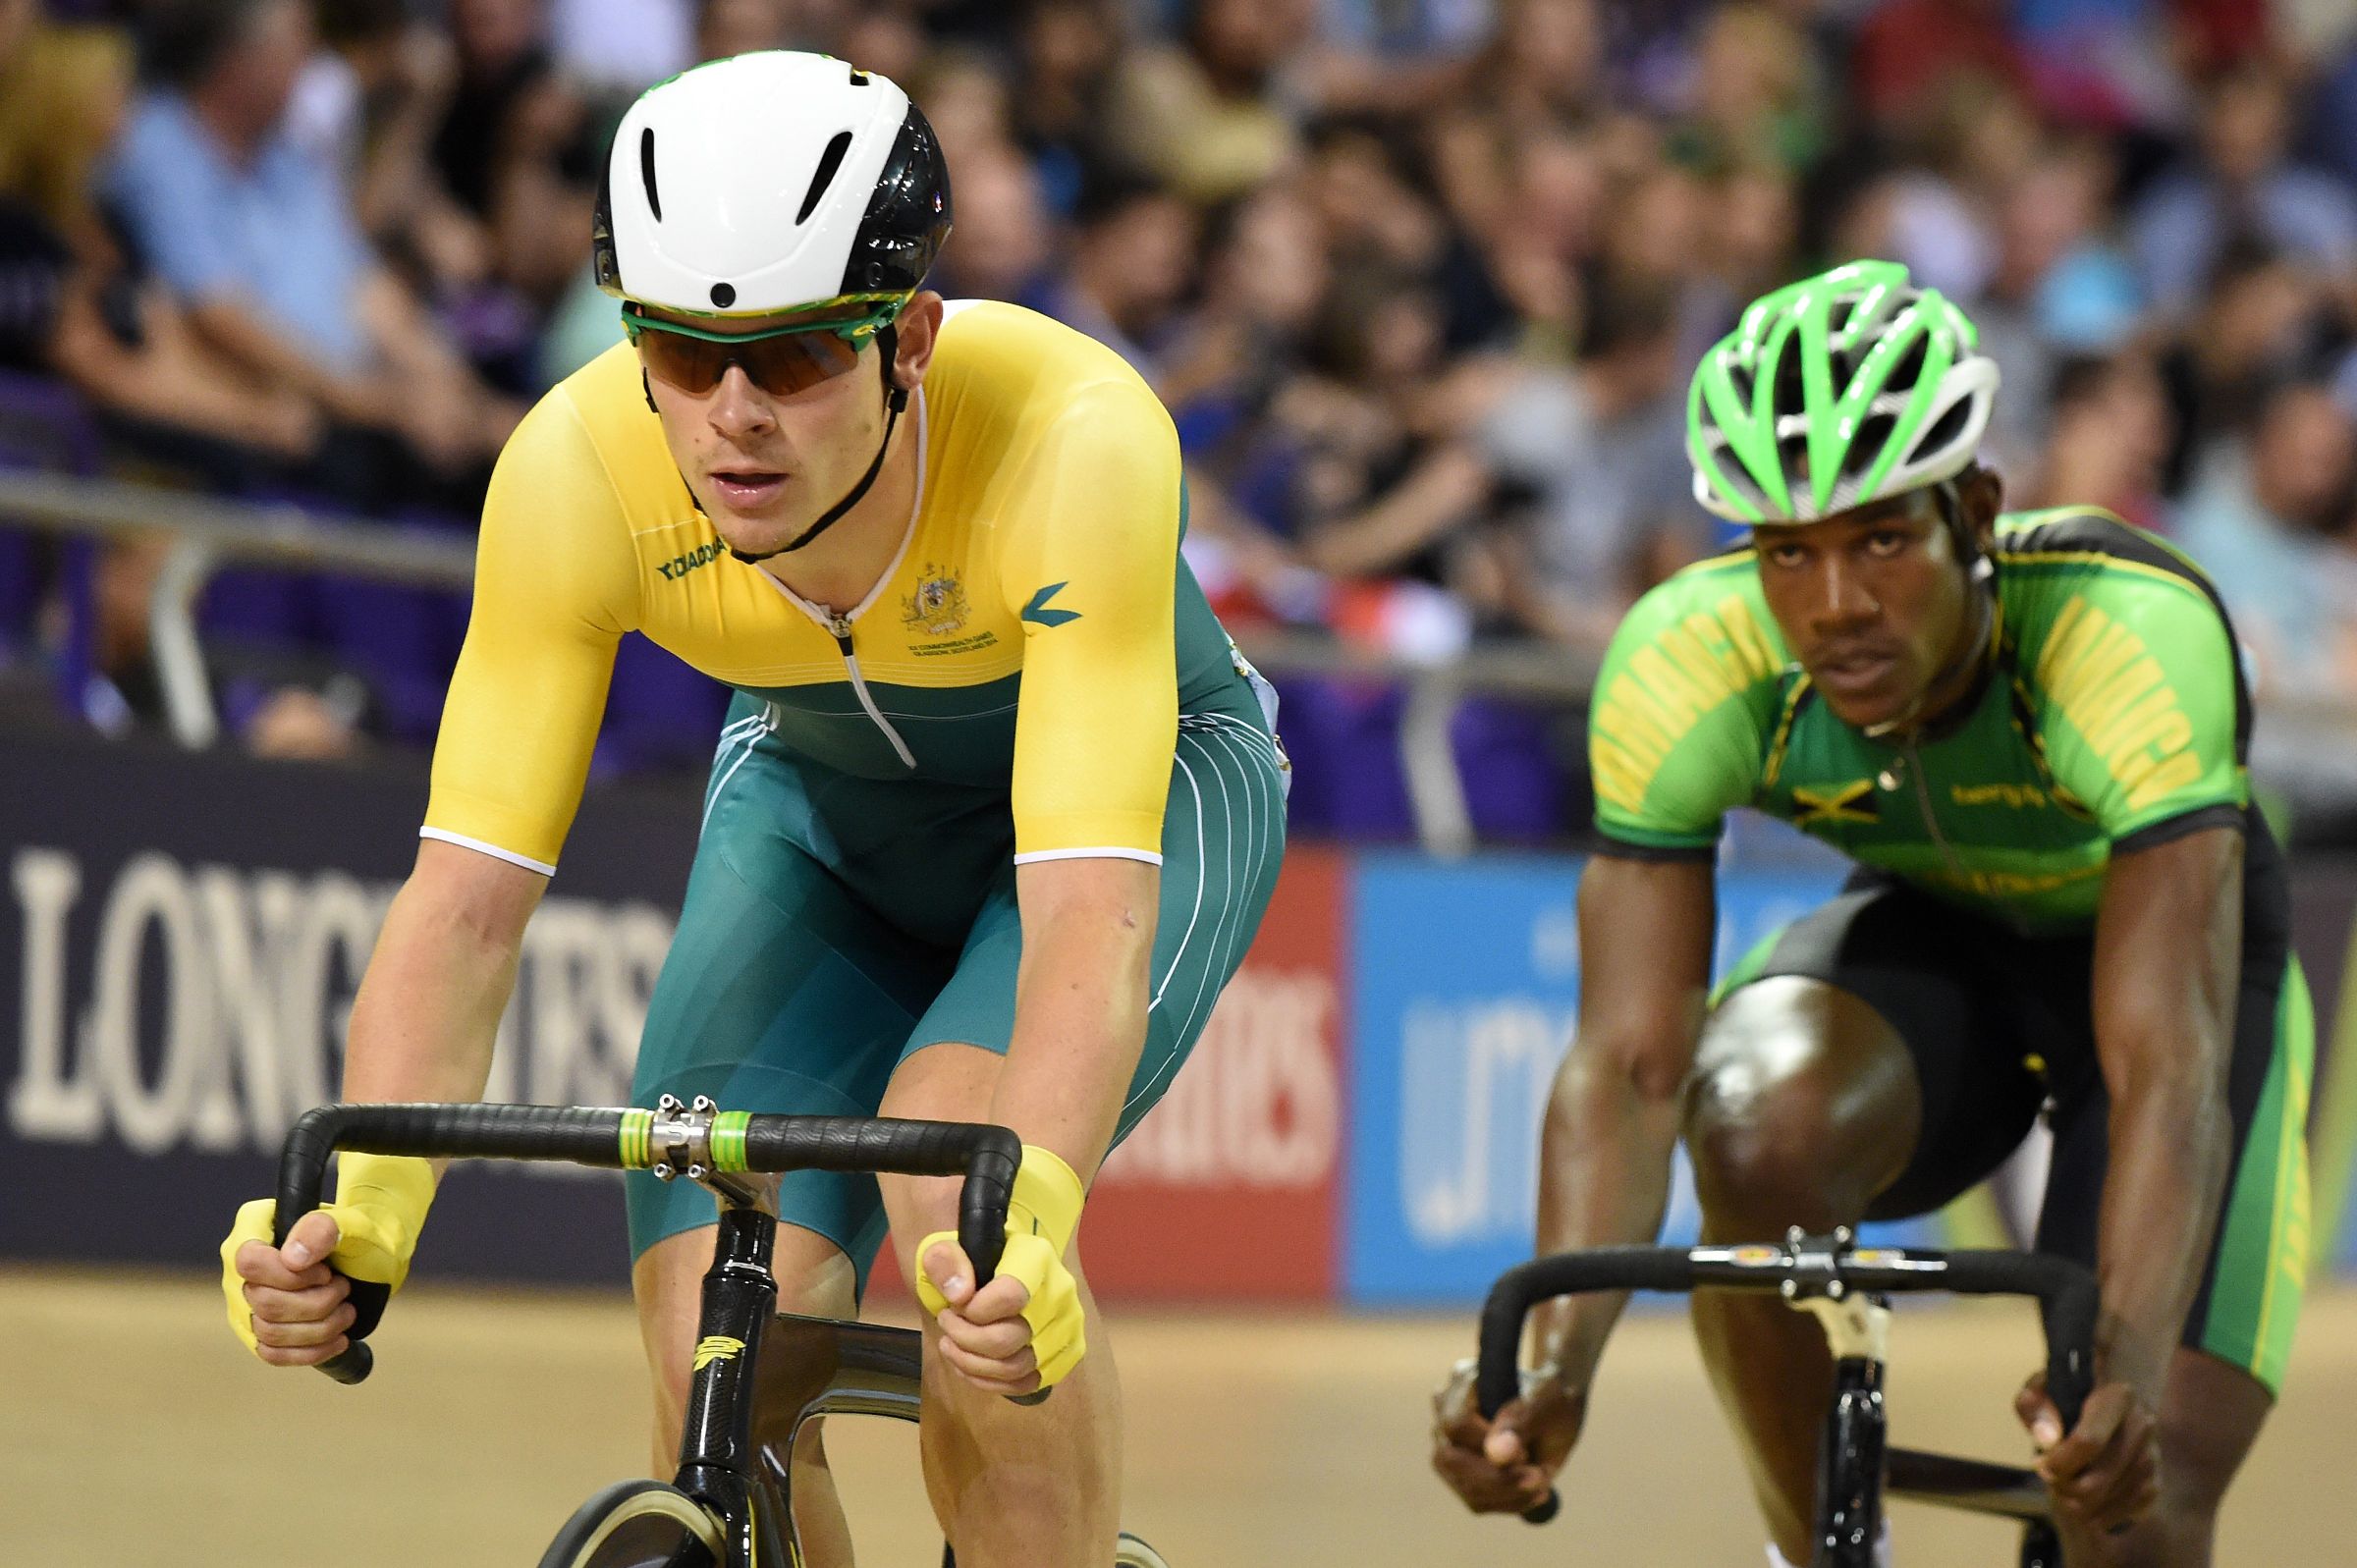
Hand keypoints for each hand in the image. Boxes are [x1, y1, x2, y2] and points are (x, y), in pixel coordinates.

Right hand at [222, 1202, 354, 1366]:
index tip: (326, 1273)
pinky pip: (272, 1354)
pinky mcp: (259, 1334)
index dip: (290, 1277)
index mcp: (254, 1229)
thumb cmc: (358, 1235)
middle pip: (264, 1303)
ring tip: (347, 1311)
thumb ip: (321, 1230)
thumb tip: (292, 1260)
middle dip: (316, 1303)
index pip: (250, 1263)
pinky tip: (338, 1339)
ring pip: (269, 1333)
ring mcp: (246, 1304)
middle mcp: (241, 1268)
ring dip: (320, 1328)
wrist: (372, 1257)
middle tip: (344, 1288)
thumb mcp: (351, 1222)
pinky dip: (310, 1351)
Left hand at [917, 1235, 1082, 1396]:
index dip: (973, 1311)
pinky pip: (1025, 1384)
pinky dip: (990, 1382)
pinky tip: (969, 1365)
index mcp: (1036, 1259)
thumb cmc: (971, 1259)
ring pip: (1015, 1367)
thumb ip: (945, 1260)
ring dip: (972, 1364)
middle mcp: (1060, 1294)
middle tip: (946, 1324)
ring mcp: (1066, 1328)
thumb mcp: (947, 1248)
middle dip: (965, 1339)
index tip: (954, 1306)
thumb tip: (960, 1295)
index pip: (1010, 1296)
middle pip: (1008, 1339)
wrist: (995, 1269)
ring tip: (951, 1345)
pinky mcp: (1063, 1356)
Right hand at [1430, 1356, 1586, 1515]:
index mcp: (1463, 1383)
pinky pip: (1477, 1501)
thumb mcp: (1546, 1405)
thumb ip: (1520, 1424)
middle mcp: (1446, 1414)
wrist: (1555, 1412)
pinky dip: (1510, 1502)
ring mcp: (1450, 1445)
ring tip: (1542, 1482)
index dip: (1487, 1446)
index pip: (1456, 1424)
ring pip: (1463, 1486)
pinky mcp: (1462, 1474)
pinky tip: (1535, 1491)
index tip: (1526, 1453)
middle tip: (1538, 1479)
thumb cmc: (1551, 1399)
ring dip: (1508, 1495)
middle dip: (1495, 1480)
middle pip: (1449, 1460)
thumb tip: (1496, 1454)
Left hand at [2017, 1373, 2160, 1535]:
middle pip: (2097, 1481)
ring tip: (2062, 1484)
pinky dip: (2100, 1515)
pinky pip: (2126, 1511)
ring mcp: (2152, 1456)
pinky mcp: (2155, 1480)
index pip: (2088, 1441)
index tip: (2040, 1463)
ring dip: (2078, 1503)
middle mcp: (2142, 1426)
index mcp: (2116, 1396)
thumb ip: (2033, 1406)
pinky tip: (2082, 1502)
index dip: (2059, 1462)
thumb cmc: (2070, 1392)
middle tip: (2049, 1477)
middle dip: (2064, 1487)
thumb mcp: (2042, 1386)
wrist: (2118, 1400)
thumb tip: (2047, 1440)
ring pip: (2110, 1499)